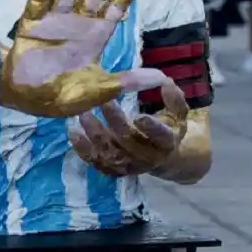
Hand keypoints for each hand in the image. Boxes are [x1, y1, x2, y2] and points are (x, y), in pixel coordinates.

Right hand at [0, 0, 168, 117]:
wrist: (29, 101)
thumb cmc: (66, 95)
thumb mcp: (101, 90)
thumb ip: (128, 81)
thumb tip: (162, 78)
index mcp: (96, 36)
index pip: (116, 7)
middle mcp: (77, 23)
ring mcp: (54, 22)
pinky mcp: (31, 26)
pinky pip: (38, 3)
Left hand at [69, 80, 189, 176]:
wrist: (162, 158)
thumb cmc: (168, 129)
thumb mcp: (178, 114)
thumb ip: (174, 99)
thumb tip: (165, 82)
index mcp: (167, 142)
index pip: (161, 136)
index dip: (151, 128)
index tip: (139, 115)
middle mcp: (148, 158)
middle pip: (129, 140)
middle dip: (115, 120)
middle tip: (103, 101)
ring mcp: (129, 165)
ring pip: (109, 151)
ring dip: (94, 132)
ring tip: (83, 113)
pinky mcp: (115, 170)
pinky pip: (96, 161)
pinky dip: (83, 149)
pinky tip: (74, 133)